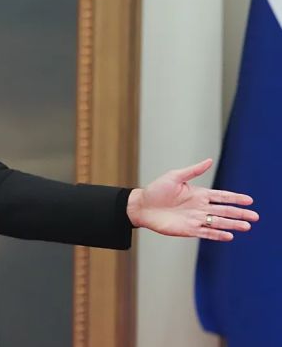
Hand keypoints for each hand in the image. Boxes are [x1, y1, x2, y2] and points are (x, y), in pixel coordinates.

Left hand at [127, 158, 257, 240]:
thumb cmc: (156, 190)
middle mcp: (200, 207)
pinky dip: (217, 234)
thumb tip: (209, 160)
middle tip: (255, 216)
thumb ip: (193, 171)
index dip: (235, 198)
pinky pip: (206, 232)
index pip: (222, 196)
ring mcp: (195, 219)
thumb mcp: (174, 177)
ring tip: (246, 226)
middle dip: (239, 213)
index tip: (249, 200)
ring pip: (218, 222)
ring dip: (232, 225)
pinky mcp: (188, 229)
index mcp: (199, 194)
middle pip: (224, 211)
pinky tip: (229, 236)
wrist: (141, 206)